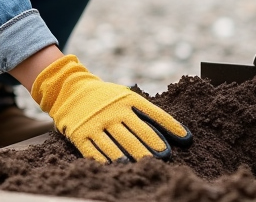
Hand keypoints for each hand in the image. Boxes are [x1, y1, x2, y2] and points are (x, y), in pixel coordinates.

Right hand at [30, 54, 190, 162]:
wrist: (69, 89)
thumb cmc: (105, 97)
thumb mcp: (125, 97)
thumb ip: (145, 112)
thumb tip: (173, 131)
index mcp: (127, 100)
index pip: (153, 113)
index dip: (170, 126)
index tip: (186, 139)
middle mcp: (112, 111)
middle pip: (136, 131)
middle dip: (152, 144)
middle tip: (165, 157)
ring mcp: (96, 123)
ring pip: (116, 142)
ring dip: (130, 154)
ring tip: (143, 164)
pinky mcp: (80, 134)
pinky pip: (94, 149)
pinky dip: (106, 159)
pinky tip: (117, 166)